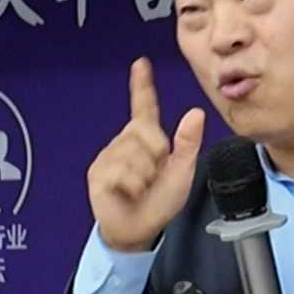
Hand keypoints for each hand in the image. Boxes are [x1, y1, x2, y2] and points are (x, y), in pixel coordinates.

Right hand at [87, 57, 204, 251]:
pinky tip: (128, 193)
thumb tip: (195, 112)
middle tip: (152, 177)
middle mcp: (125, 142)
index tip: (141, 63)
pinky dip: (132, 186)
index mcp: (145, 139)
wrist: (138, 230)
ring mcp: (109, 156)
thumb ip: (188, 144)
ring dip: (144, 176)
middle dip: (156, 157)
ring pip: (134, 154)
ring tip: (139, 188)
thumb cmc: (160, 201)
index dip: (142, 85)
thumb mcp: (182, 172)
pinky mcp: (98, 173)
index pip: (144, 107)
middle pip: (146, 133)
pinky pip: (121, 172)